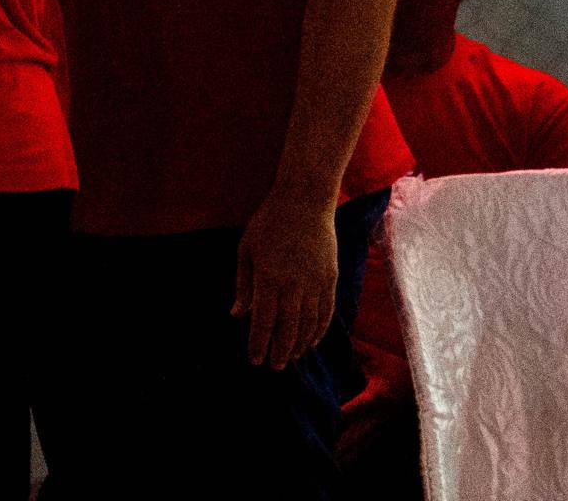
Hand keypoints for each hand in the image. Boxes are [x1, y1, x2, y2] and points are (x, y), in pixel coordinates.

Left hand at [232, 190, 337, 369]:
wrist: (304, 201)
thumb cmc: (268, 223)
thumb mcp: (246, 250)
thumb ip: (243, 285)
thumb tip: (237, 314)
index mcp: (268, 278)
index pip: (263, 321)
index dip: (258, 343)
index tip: (254, 360)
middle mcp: (293, 285)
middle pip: (287, 328)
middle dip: (280, 351)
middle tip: (274, 366)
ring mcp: (315, 283)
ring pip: (309, 324)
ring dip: (299, 345)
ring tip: (291, 358)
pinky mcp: (331, 279)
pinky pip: (326, 312)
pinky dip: (319, 330)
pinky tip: (311, 341)